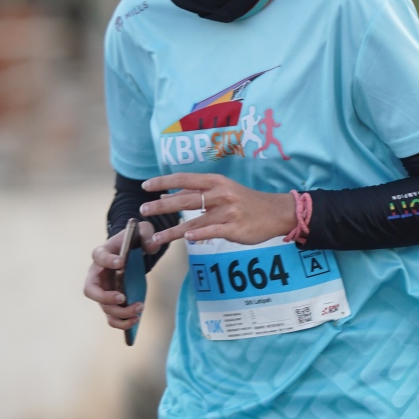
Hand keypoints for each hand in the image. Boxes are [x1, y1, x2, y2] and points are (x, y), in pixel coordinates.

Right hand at [83, 222, 152, 330]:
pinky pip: (112, 317)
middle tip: (123, 297)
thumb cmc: (133, 240)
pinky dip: (122, 322)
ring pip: (104, 308)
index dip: (107, 260)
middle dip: (106, 297)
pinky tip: (137, 319)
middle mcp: (97, 275)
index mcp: (102, 254)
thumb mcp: (142, 232)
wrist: (129, 250)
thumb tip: (153, 243)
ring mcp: (103, 291)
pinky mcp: (112, 302)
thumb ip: (148, 235)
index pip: (99, 256)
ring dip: (120, 313)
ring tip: (138, 309)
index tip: (121, 261)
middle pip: (91, 290)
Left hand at [140, 172, 296, 246]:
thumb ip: (197, 193)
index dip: (163, 182)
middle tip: (143, 211)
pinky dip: (199, 235)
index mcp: (215, 182)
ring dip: (173, 231)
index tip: (145, 186)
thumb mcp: (222, 190)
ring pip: (195, 221)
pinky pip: (213, 232)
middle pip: (185, 200)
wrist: (275, 212)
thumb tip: (169, 194)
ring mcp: (227, 212)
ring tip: (156, 238)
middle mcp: (220, 194)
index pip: (184, 179)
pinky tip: (186, 239)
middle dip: (162, 206)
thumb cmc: (245, 202)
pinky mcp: (234, 229)